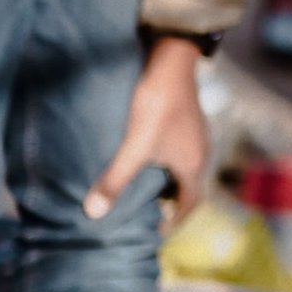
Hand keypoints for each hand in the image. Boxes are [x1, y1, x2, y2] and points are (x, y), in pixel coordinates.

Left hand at [85, 34, 208, 226]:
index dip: (175, 221)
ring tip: (137, 189)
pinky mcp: (183, 119)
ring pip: (180, 168)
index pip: (190, 204)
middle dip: (167, 203)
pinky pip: (175, 151)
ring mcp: (193, 133)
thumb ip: (116, 178)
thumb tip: (93, 213)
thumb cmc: (157, 103)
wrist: (171, 58)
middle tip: (143, 215)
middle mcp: (199, 151)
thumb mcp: (135, 144)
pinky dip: (160, 162)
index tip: (156, 233)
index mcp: (193, 164)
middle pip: (186, 188)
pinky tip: (139, 156)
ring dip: (163, 181)